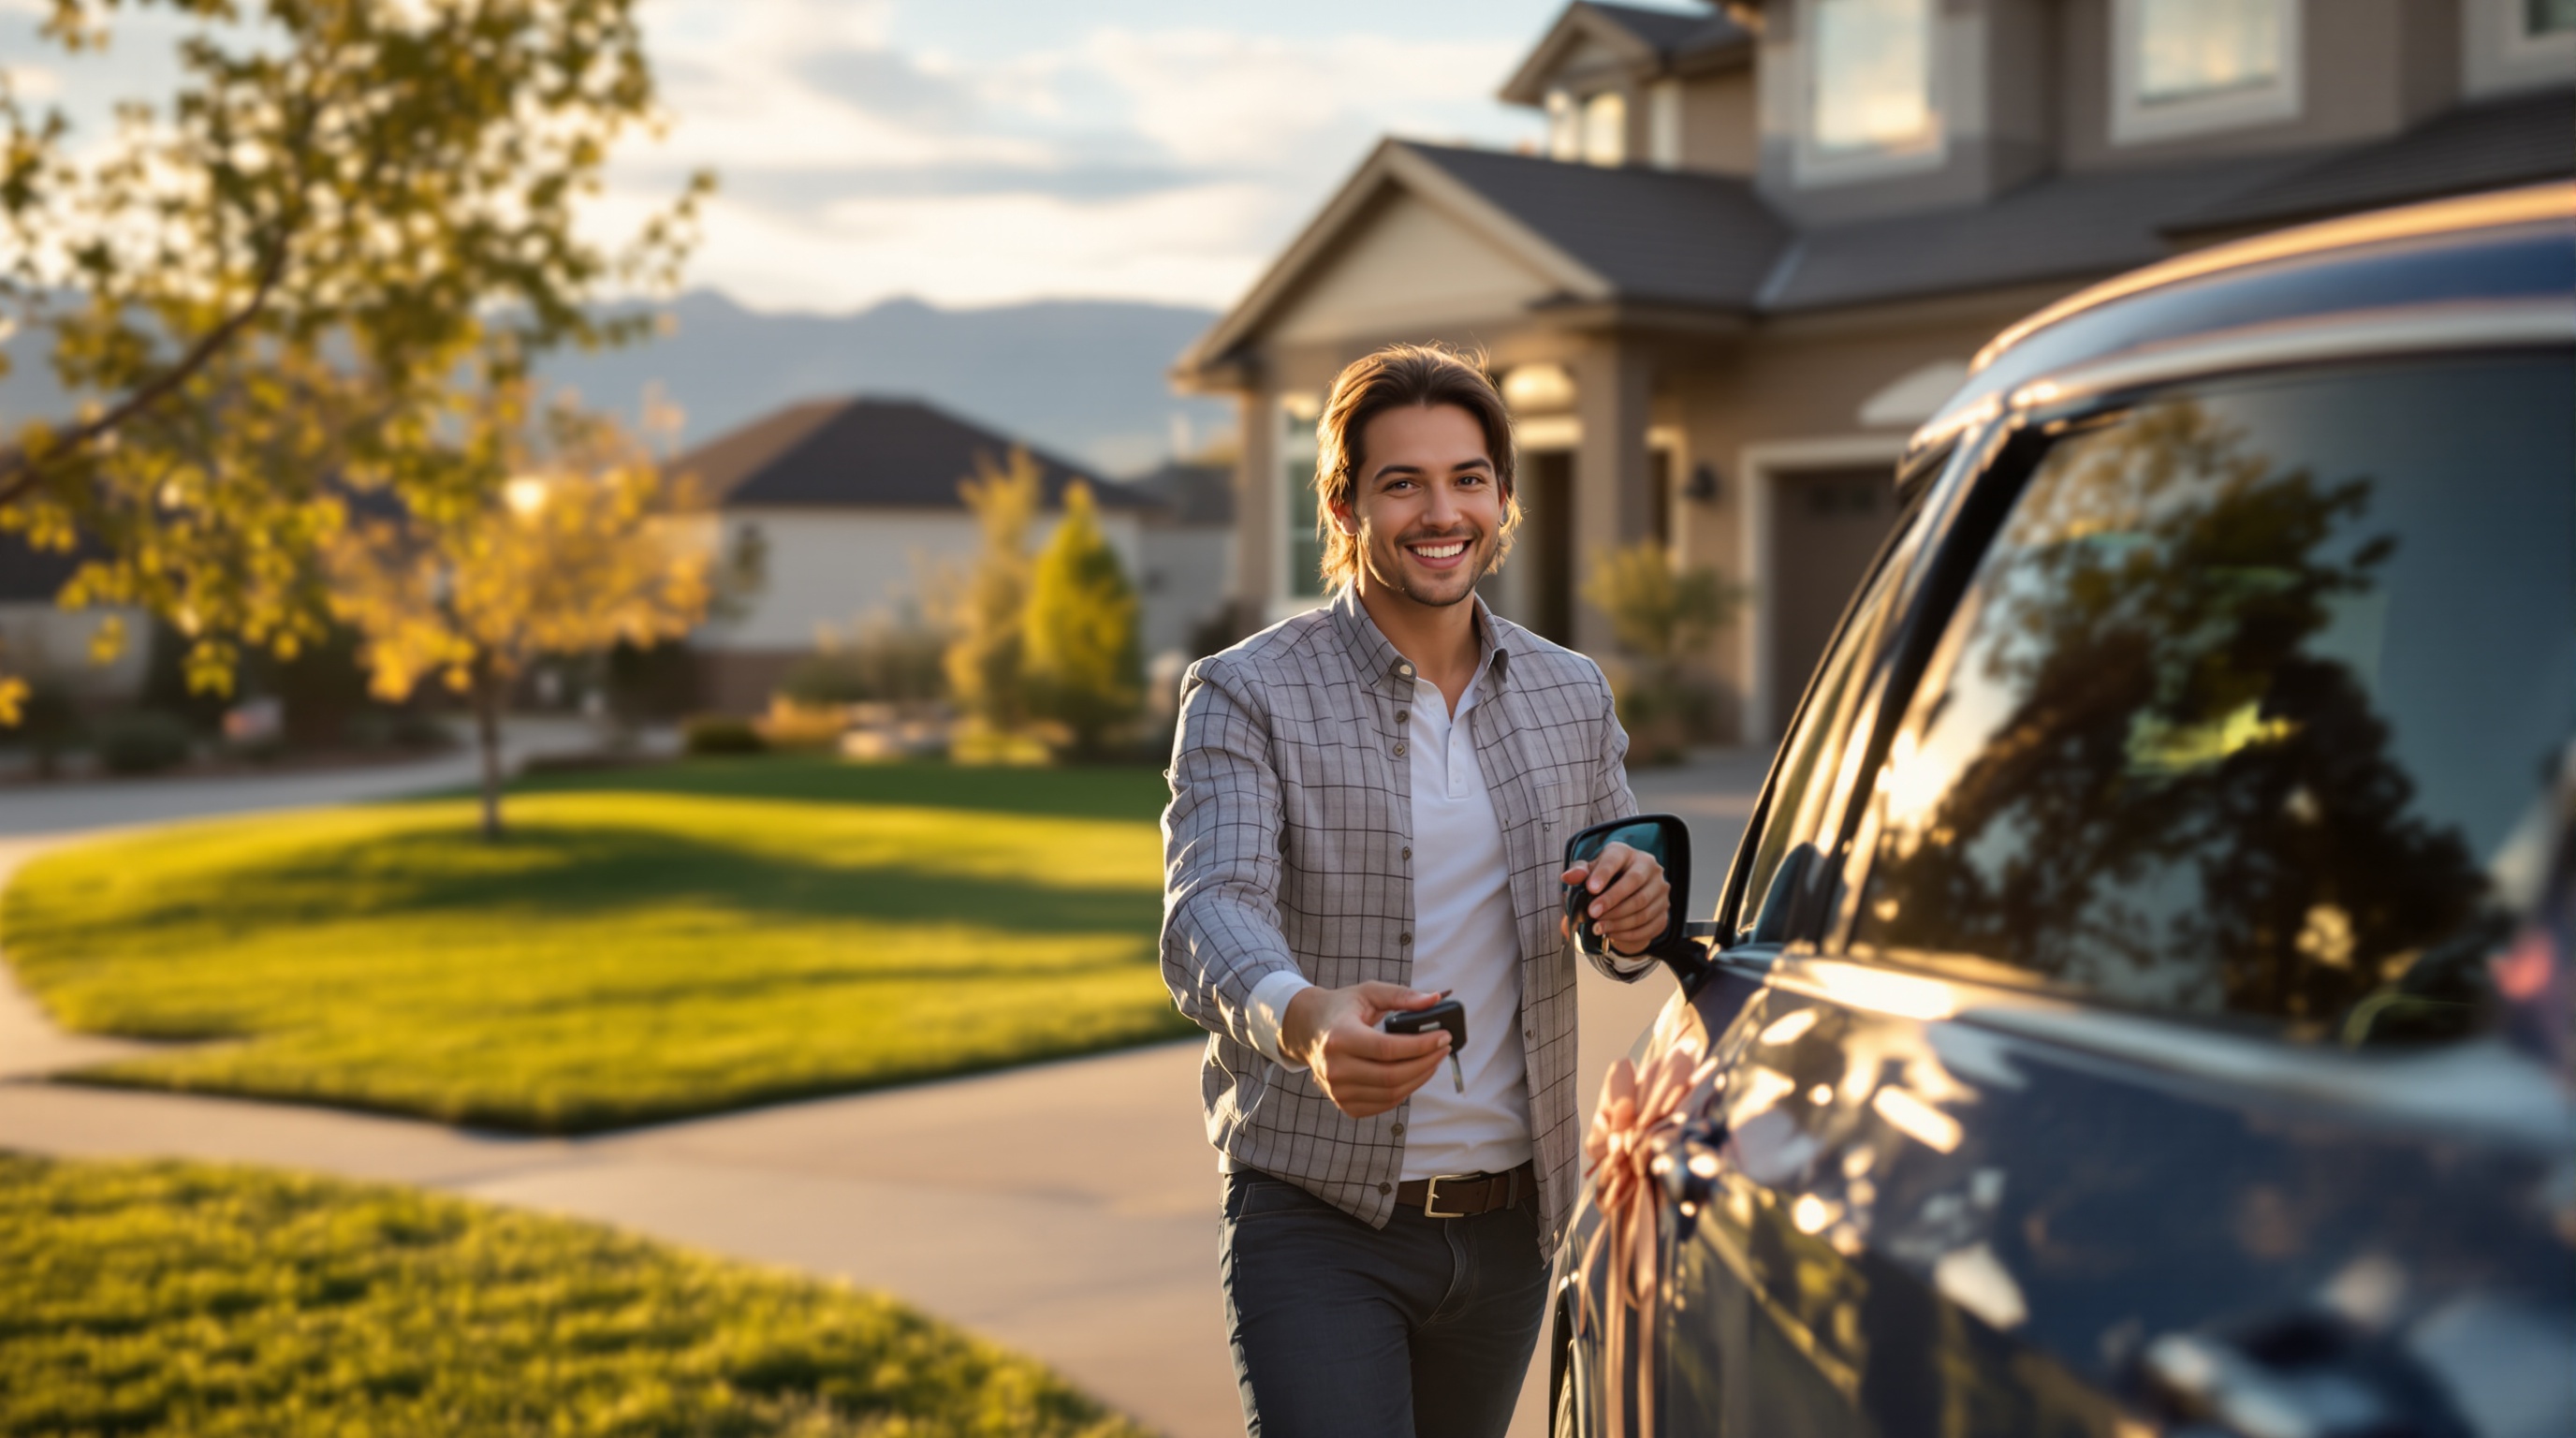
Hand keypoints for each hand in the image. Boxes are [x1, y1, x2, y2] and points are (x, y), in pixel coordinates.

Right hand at [1280, 982, 1450, 1118]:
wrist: (1307, 1030)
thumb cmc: (1341, 1009)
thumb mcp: (1368, 993)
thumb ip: (1401, 995)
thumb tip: (1435, 1000)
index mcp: (1339, 1037)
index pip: (1387, 1049)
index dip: (1421, 1046)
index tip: (1443, 1037)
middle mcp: (1335, 1068)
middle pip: (1392, 1076)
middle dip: (1426, 1063)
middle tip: (1443, 1049)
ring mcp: (1337, 1090)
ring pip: (1391, 1094)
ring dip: (1419, 1079)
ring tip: (1432, 1061)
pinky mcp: (1344, 1104)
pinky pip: (1383, 1104)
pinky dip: (1404, 1091)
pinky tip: (1414, 1074)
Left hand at [1560, 841, 1669, 955]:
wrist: (1627, 895)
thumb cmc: (1604, 879)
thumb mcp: (1589, 872)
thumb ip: (1579, 873)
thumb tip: (1568, 877)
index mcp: (1627, 853)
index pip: (1616, 859)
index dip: (1603, 874)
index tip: (1591, 888)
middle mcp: (1649, 867)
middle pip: (1634, 883)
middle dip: (1611, 900)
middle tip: (1592, 914)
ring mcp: (1661, 890)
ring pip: (1642, 907)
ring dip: (1618, 921)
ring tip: (1597, 928)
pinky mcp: (1664, 911)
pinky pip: (1649, 926)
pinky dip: (1628, 933)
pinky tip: (1612, 934)